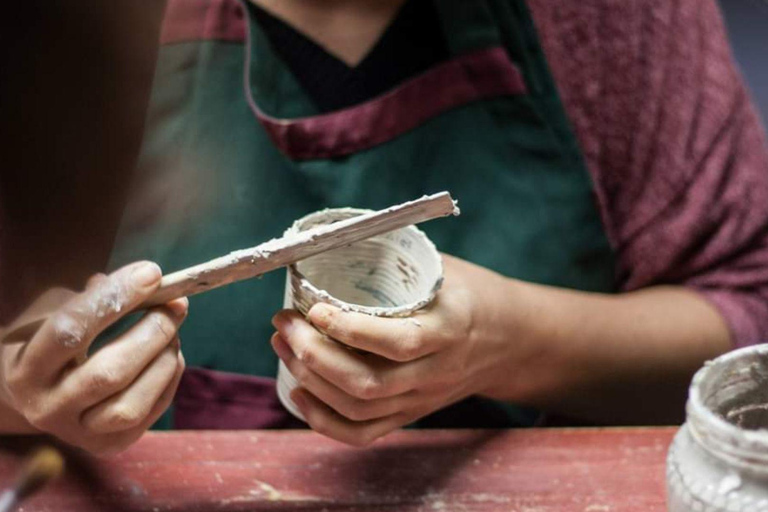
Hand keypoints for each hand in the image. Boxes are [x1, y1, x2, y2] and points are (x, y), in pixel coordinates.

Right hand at [0, 262, 186, 454]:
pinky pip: (150, 413)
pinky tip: (169, 353)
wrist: (35, 393)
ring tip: (173, 330)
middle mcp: (46, 407)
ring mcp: (77, 434)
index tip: (152, 273)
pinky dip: (169, 378)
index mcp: (26, 368)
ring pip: (132, 404)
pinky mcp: (108, 445)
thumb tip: (146, 282)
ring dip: (164, 359)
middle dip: (152, 332)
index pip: (71, 329)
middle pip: (109, 373)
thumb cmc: (49, 340)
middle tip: (176, 303)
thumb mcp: (55, 310)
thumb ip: (94, 297)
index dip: (116, 297)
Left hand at [271, 255, 520, 445]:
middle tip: (285, 323)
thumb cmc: (469, 293)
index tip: (314, 308)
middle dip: (314, 355)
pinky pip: (363, 433)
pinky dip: (324, 420)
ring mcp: (423, 398)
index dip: (350, 330)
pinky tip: (299, 393)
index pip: (399, 342)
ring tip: (284, 345)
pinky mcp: (411, 413)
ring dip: (310, 381)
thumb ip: (396, 260)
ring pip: (359, 408)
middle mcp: (437, 371)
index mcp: (450, 328)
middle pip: (369, 383)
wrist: (509, 339)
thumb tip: (331, 238)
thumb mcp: (444, 268)